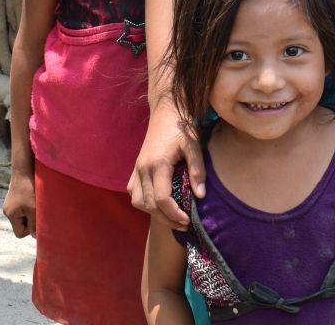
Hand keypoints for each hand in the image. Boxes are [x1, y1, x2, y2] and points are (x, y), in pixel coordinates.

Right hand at [3, 172, 36, 237]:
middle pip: (21, 226)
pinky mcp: (13, 200)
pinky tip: (31, 197)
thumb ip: (34, 224)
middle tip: (36, 209)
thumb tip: (34, 236)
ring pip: (22, 217)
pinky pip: (21, 210)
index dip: (29, 229)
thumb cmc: (29, 189)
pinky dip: (28, 207)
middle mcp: (7, 211)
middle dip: (30, 220)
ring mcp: (9, 205)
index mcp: (10, 215)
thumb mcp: (33, 208)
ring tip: (34, 202)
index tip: (36, 219)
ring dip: (30, 213)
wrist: (23, 170)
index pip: (20, 233)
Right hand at [128, 102, 202, 226]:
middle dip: (166, 219)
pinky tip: (159, 204)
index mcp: (158, 163)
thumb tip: (200, 196)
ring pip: (138, 201)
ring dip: (154, 213)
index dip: (174, 214)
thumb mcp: (194, 145)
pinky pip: (134, 192)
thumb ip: (197, 170)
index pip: (162, 199)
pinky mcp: (135, 168)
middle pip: (149, 205)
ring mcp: (137, 168)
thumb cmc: (182, 126)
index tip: (188, 220)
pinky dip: (144, 203)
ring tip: (172, 217)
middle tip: (185, 224)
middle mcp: (143, 168)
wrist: (166, 110)